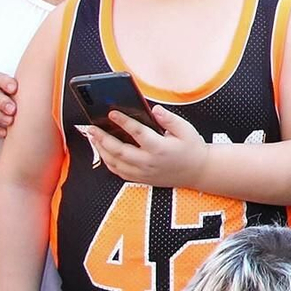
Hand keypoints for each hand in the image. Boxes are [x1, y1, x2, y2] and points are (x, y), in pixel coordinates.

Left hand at [76, 105, 206, 188]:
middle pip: (119, 151)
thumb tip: (155, 110)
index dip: (123, 122)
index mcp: (160, 148)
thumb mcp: (186, 129)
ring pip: (115, 163)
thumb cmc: (192, 149)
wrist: (198, 172)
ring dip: (101, 150)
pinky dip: (108, 163)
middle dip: (102, 138)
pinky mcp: (141, 179)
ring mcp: (143, 173)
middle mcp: (149, 162)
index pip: (137, 133)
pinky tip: (103, 152)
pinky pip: (118, 172)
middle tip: (92, 128)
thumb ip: (169, 119)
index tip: (112, 113)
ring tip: (93, 138)